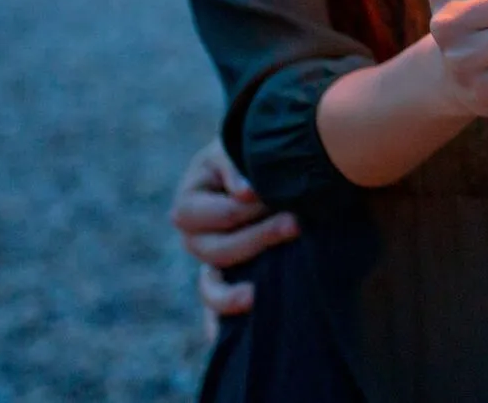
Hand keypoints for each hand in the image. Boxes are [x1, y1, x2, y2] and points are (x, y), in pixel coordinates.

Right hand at [170, 138, 301, 330]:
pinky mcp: (230, 278)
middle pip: (213, 251)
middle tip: (296, 224)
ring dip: (232, 293)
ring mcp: (211, 262)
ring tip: (256, 295)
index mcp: (191, 200)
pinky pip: (216, 309)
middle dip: (256, 239)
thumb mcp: (239, 146)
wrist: (271, 159)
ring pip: (210, 287)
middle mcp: (195, 236)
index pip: (208, 215)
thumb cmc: (253, 150)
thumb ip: (236, 166)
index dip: (241, 211)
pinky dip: (218, 323)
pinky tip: (222, 339)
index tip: (271, 196)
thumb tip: (245, 195)